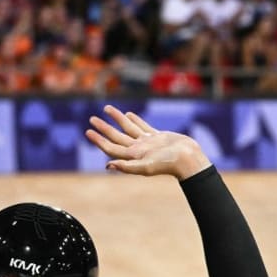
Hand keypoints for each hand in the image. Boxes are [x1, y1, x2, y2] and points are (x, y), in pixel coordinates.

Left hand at [85, 106, 211, 180]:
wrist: (188, 158)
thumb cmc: (168, 164)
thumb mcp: (146, 167)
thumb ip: (127, 166)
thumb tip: (107, 165)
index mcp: (132, 156)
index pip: (111, 147)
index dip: (99, 140)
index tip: (88, 132)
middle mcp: (137, 149)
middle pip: (116, 136)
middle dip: (104, 128)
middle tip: (92, 119)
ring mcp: (147, 142)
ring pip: (128, 128)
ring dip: (117, 119)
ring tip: (106, 109)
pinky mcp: (157, 136)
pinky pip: (142, 126)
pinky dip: (135, 120)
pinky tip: (128, 114)